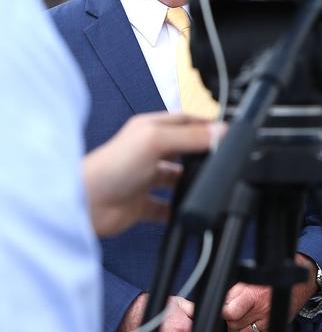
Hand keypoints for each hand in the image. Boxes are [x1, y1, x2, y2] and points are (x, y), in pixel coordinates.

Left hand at [82, 112, 221, 236]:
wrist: (85, 205)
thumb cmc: (110, 167)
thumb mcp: (156, 141)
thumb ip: (190, 136)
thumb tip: (221, 132)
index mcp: (149, 129)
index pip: (186, 121)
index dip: (206, 125)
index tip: (227, 133)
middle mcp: (148, 151)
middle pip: (184, 149)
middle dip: (202, 154)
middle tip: (221, 159)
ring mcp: (145, 178)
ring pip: (177, 178)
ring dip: (191, 182)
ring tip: (206, 184)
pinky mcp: (141, 203)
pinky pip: (167, 207)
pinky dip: (178, 209)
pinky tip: (188, 210)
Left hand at [221, 255, 317, 331]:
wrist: (299, 285)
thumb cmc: (275, 280)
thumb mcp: (252, 280)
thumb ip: (235, 292)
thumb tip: (223, 302)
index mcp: (254, 296)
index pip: (229, 313)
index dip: (225, 311)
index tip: (226, 308)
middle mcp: (262, 310)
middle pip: (235, 324)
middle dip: (234, 317)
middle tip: (238, 309)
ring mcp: (269, 321)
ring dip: (244, 325)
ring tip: (248, 314)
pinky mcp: (275, 327)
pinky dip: (255, 331)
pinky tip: (257, 320)